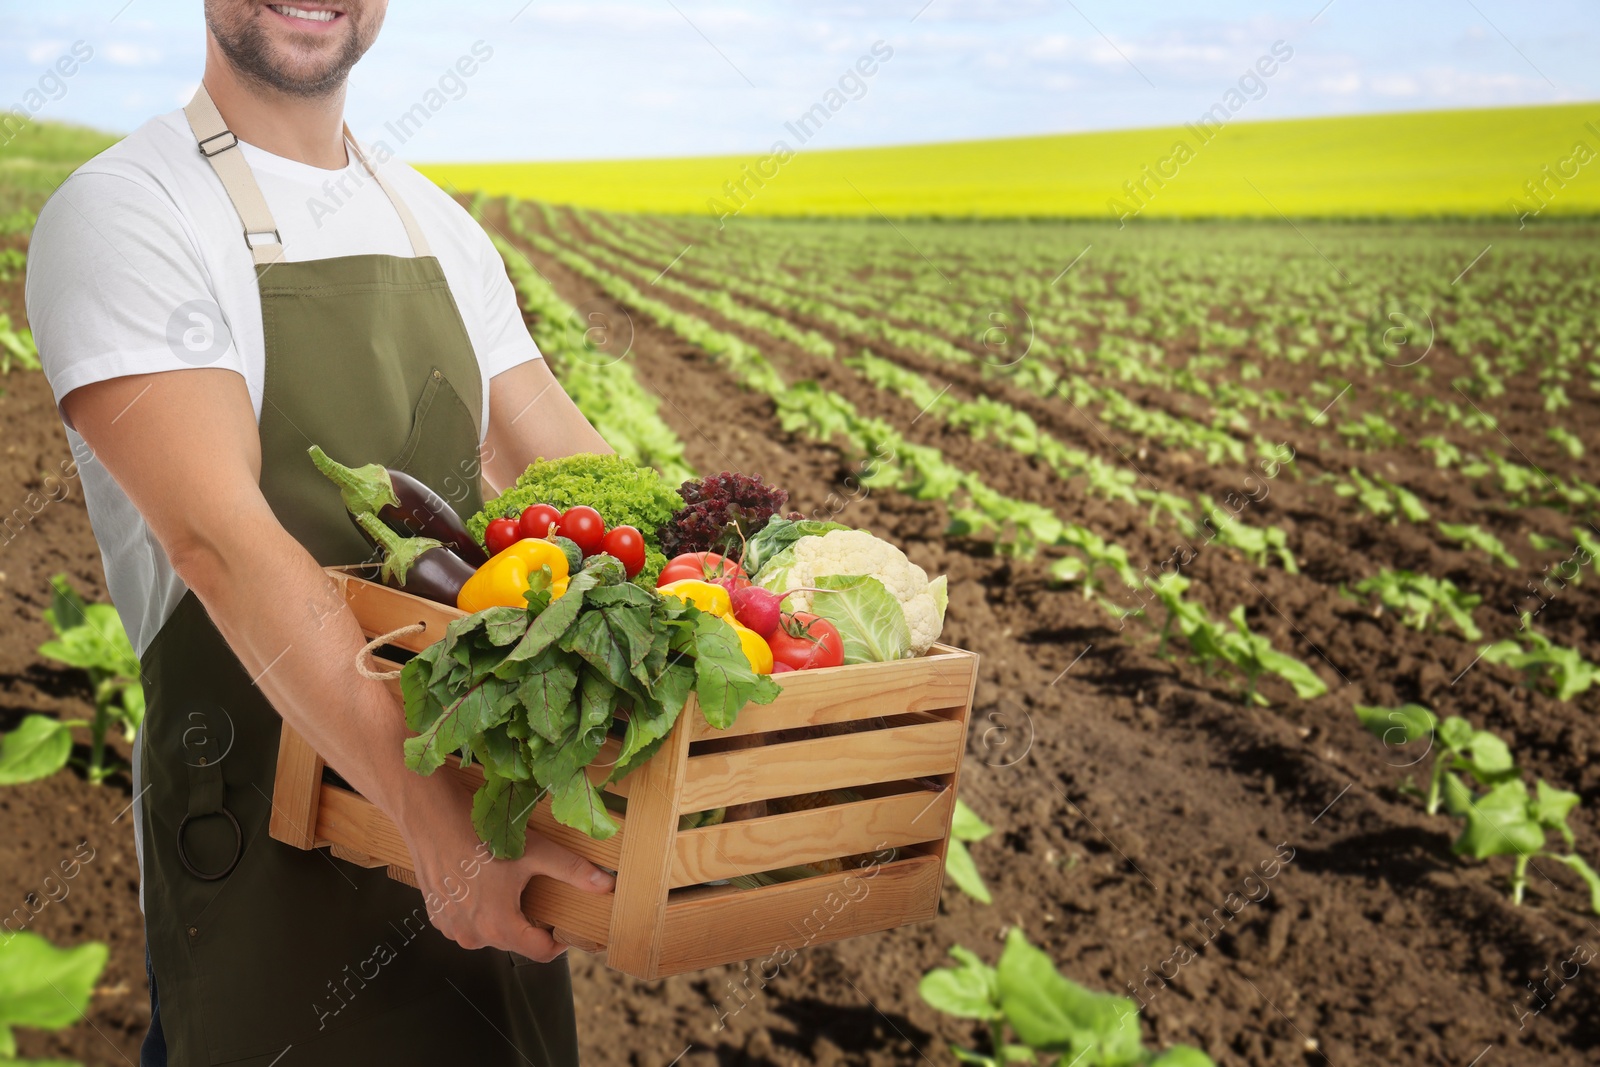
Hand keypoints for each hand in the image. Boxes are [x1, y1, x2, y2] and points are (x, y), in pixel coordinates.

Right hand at [396, 774, 613, 962]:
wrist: (431, 817)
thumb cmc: (481, 834)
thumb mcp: (535, 852)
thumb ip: (573, 871)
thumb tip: (606, 884)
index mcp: (498, 926)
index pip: (540, 953)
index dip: (559, 941)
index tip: (565, 925)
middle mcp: (472, 935)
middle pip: (515, 941)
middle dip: (530, 924)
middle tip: (536, 894)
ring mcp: (451, 928)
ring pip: (489, 933)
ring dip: (502, 916)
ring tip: (506, 886)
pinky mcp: (436, 916)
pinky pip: (467, 923)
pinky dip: (477, 910)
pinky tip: (480, 884)